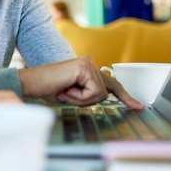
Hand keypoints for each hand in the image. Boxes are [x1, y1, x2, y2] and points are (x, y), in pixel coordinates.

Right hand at [17, 56, 143, 108]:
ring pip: (99, 95)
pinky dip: (78, 97)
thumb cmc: (47, 89)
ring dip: (80, 99)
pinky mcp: (85, 68)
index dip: (125, 97)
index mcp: (88, 67)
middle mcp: (90, 62)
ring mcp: (88, 64)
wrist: (31, 83)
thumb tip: (104, 97)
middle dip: (85, 100)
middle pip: (104, 93)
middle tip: (65, 93)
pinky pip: (92, 93)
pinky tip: (65, 88)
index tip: (138, 107)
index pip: (111, 84)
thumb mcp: (73, 94)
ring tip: (64, 90)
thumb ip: (88, 93)